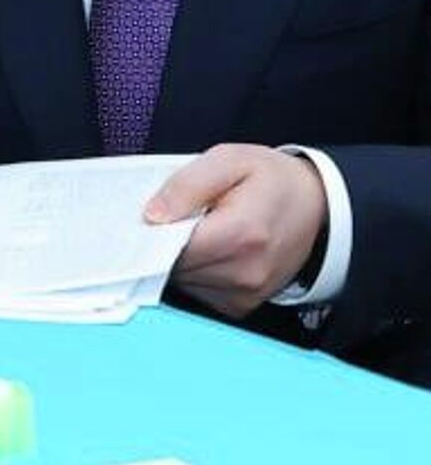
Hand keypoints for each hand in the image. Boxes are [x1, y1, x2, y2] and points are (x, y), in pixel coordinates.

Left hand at [145, 144, 326, 317]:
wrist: (320, 206)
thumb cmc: (273, 179)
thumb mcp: (229, 160)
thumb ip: (187, 185)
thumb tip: (152, 216)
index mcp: (241, 234)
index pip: (171, 247)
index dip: (150, 233)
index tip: (144, 218)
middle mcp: (245, 272)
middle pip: (174, 267)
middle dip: (163, 244)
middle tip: (171, 217)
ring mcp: (247, 293)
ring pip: (184, 282)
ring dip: (179, 260)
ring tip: (195, 230)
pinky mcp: (244, 304)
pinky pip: (200, 293)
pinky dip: (194, 273)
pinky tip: (207, 249)